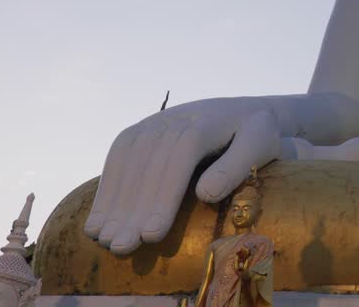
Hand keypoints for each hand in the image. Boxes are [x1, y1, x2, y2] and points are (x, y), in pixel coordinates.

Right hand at [84, 102, 281, 254]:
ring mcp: (153, 123)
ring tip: (104, 240)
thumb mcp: (260, 144)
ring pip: (127, 163)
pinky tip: (97, 220)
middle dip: (132, 209)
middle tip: (122, 247)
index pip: (181, 157)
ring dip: (112, 203)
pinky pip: (117, 159)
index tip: (153, 235)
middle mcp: (174, 119)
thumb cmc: (255, 135)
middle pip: (148, 164)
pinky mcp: (139, 132)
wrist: (241, 110)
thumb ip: (236, 166)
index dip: (164, 197)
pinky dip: (105, 190)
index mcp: (207, 121)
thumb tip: (205, 193)